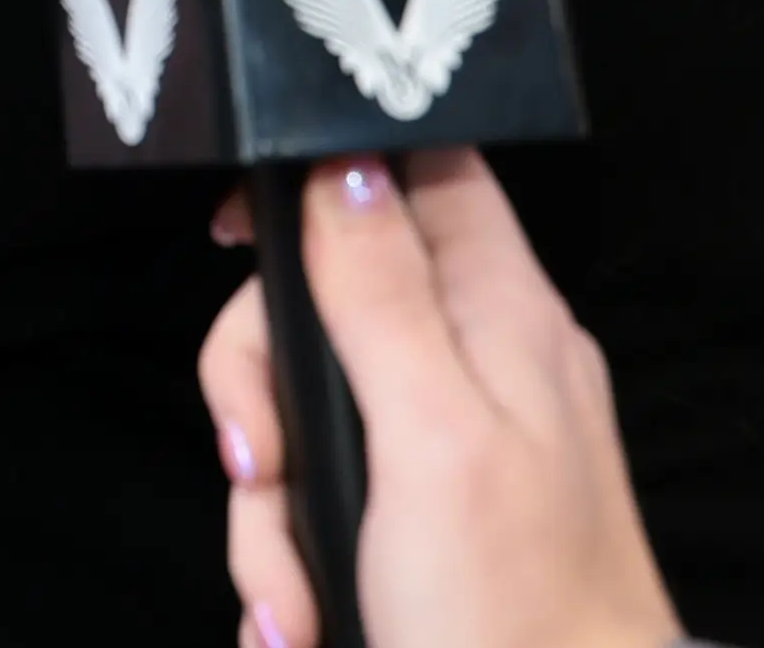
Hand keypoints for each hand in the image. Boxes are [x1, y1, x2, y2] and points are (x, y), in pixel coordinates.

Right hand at [201, 153, 681, 647]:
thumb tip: (338, 160)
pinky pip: (314, 502)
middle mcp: (476, 365)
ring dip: (269, 515)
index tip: (245, 238)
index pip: (415, 170)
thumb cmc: (518, 615)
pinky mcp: (413, 521)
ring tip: (297, 599)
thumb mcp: (431, 438)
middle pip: (321, 304)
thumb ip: (381, 293)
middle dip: (264, 396)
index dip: (324, 172)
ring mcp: (444, 447)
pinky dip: (291, 565)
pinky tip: (307, 618)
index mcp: (498, 315)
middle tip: (267, 468)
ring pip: (302, 417)